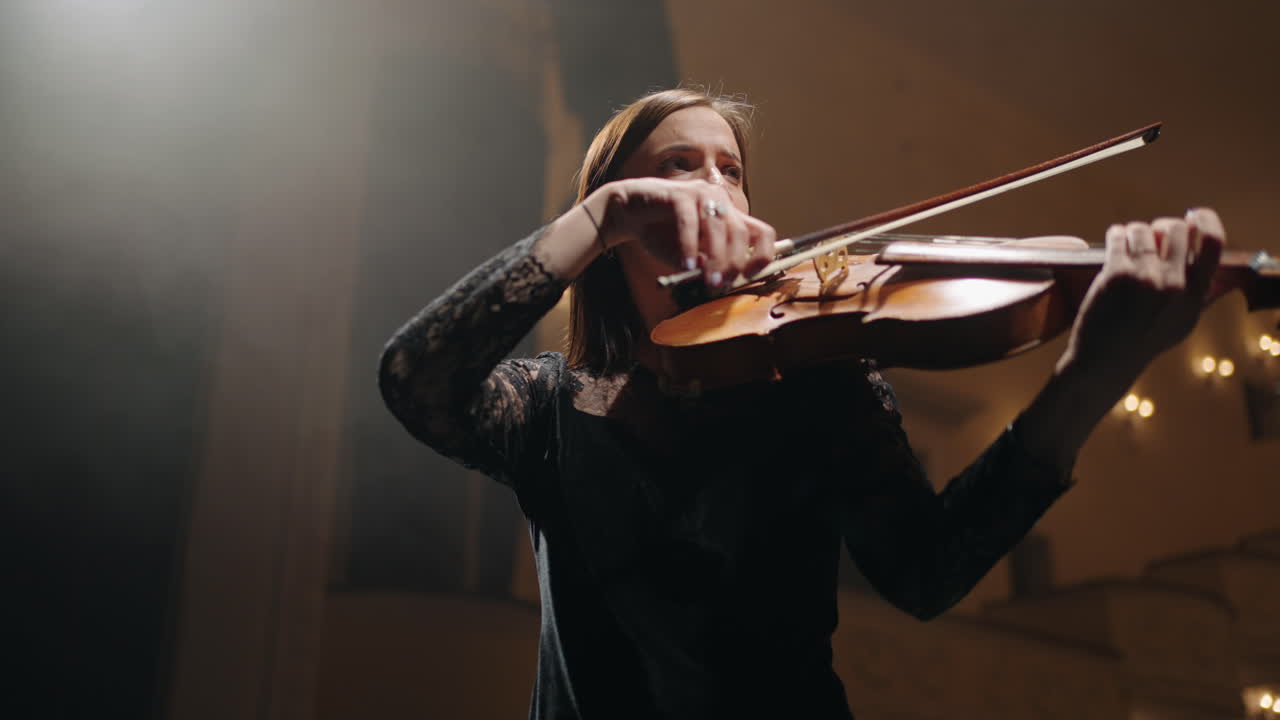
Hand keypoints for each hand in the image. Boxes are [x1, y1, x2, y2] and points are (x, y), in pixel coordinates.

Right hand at [591, 177, 776, 285]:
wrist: (629, 213)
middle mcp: (721, 202)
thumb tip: (723, 281)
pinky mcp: (680, 193)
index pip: (762, 233)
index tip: (751, 276)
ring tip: (708, 280)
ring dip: (716, 257)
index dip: (763, 255)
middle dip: (734, 262)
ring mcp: (701, 193)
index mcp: (730, 217)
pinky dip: (690, 246)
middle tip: (721, 285)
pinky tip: (686, 265)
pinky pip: (690, 221)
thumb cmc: (662, 234)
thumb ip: (707, 265)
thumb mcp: (690, 256)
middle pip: (742, 232)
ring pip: (719, 226)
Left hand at [1058, 207, 1225, 383]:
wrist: (1106, 360)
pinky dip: (1116, 234)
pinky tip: (1114, 242)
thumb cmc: (1144, 341)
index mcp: (1195, 293)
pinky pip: (1118, 235)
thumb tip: (1205, 262)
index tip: (1194, 214)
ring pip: (1142, 229)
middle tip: (1151, 236)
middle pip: (1175, 228)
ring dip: (1134, 232)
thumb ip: (1197, 292)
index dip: (1207, 220)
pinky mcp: (1116, 274)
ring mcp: (1144, 277)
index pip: (1213, 243)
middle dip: (1162, 226)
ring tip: (1128, 245)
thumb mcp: (1184, 321)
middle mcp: (1173, 283)